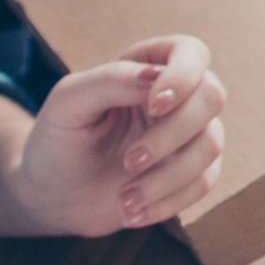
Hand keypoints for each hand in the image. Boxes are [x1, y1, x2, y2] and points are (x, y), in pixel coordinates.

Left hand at [15, 36, 226, 236]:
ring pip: (211, 144)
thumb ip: (110, 80)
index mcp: (147, 66)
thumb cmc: (58, 140)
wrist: (53, 197)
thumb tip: (155, 75)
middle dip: (173, 133)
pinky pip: (204, 183)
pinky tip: (132, 212)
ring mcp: (188, 136)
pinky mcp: (191, 173)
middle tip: (130, 161)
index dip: (183, 77)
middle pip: (211, 97)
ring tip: (125, 199)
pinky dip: (169, 201)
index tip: (154, 106)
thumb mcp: (68, 102)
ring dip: (168, 176)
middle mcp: (176, 97)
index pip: (191, 52)